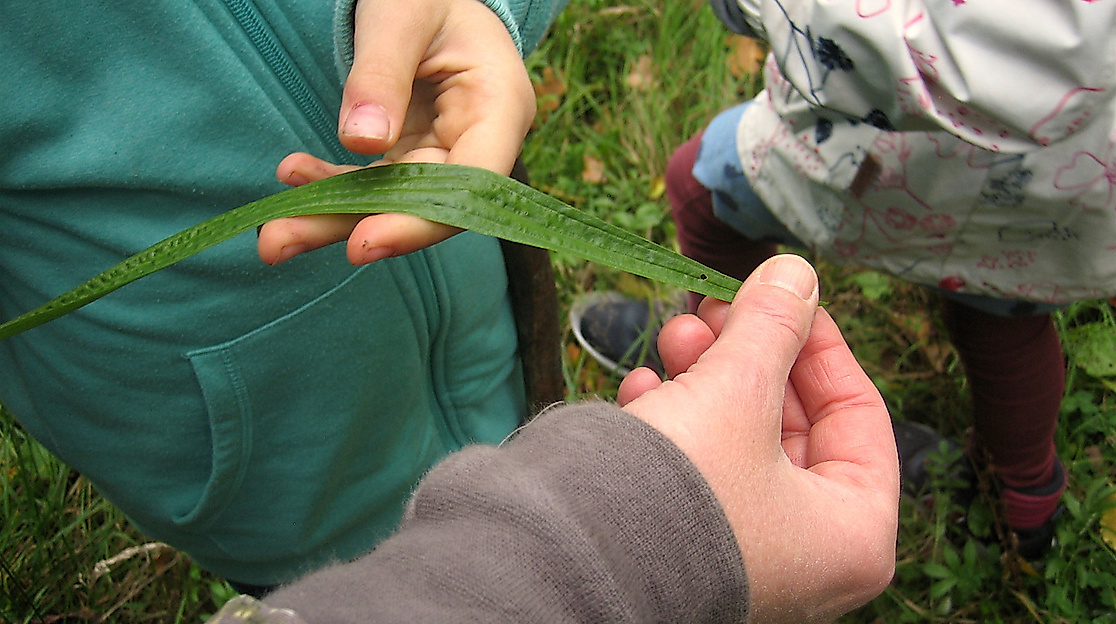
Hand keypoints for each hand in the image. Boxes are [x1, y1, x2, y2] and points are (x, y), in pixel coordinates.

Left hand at [257, 0, 534, 265]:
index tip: (363, 241)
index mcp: (500, 107)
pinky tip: (293, 177)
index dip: (421, 220)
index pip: (472, 185)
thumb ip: (382, 73)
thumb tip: (360, 141)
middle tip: (278, 245)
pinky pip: (373, 183)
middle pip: (425, 205)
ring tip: (272, 236)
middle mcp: (480, 143)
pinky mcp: (414, 156)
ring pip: (393, 203)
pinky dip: (330, 186)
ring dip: (331, 218)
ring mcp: (447, 153)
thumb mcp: (402, 14)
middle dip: (354, 226)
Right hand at [619, 254, 898, 622]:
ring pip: (739, 441)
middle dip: (747, 353)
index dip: (819, 341)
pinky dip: (676, 423)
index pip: (858, 415)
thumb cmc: (683, 492)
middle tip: (714, 305)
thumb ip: (775, 324)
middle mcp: (809, 557)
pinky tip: (642, 389)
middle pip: (791, 423)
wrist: (578, 564)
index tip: (783, 294)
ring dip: (705, 376)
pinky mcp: (693, 551)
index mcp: (853, 533)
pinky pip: (699, 472)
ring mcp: (748, 557)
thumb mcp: (737, 389)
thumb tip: (798, 270)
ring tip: (672, 335)